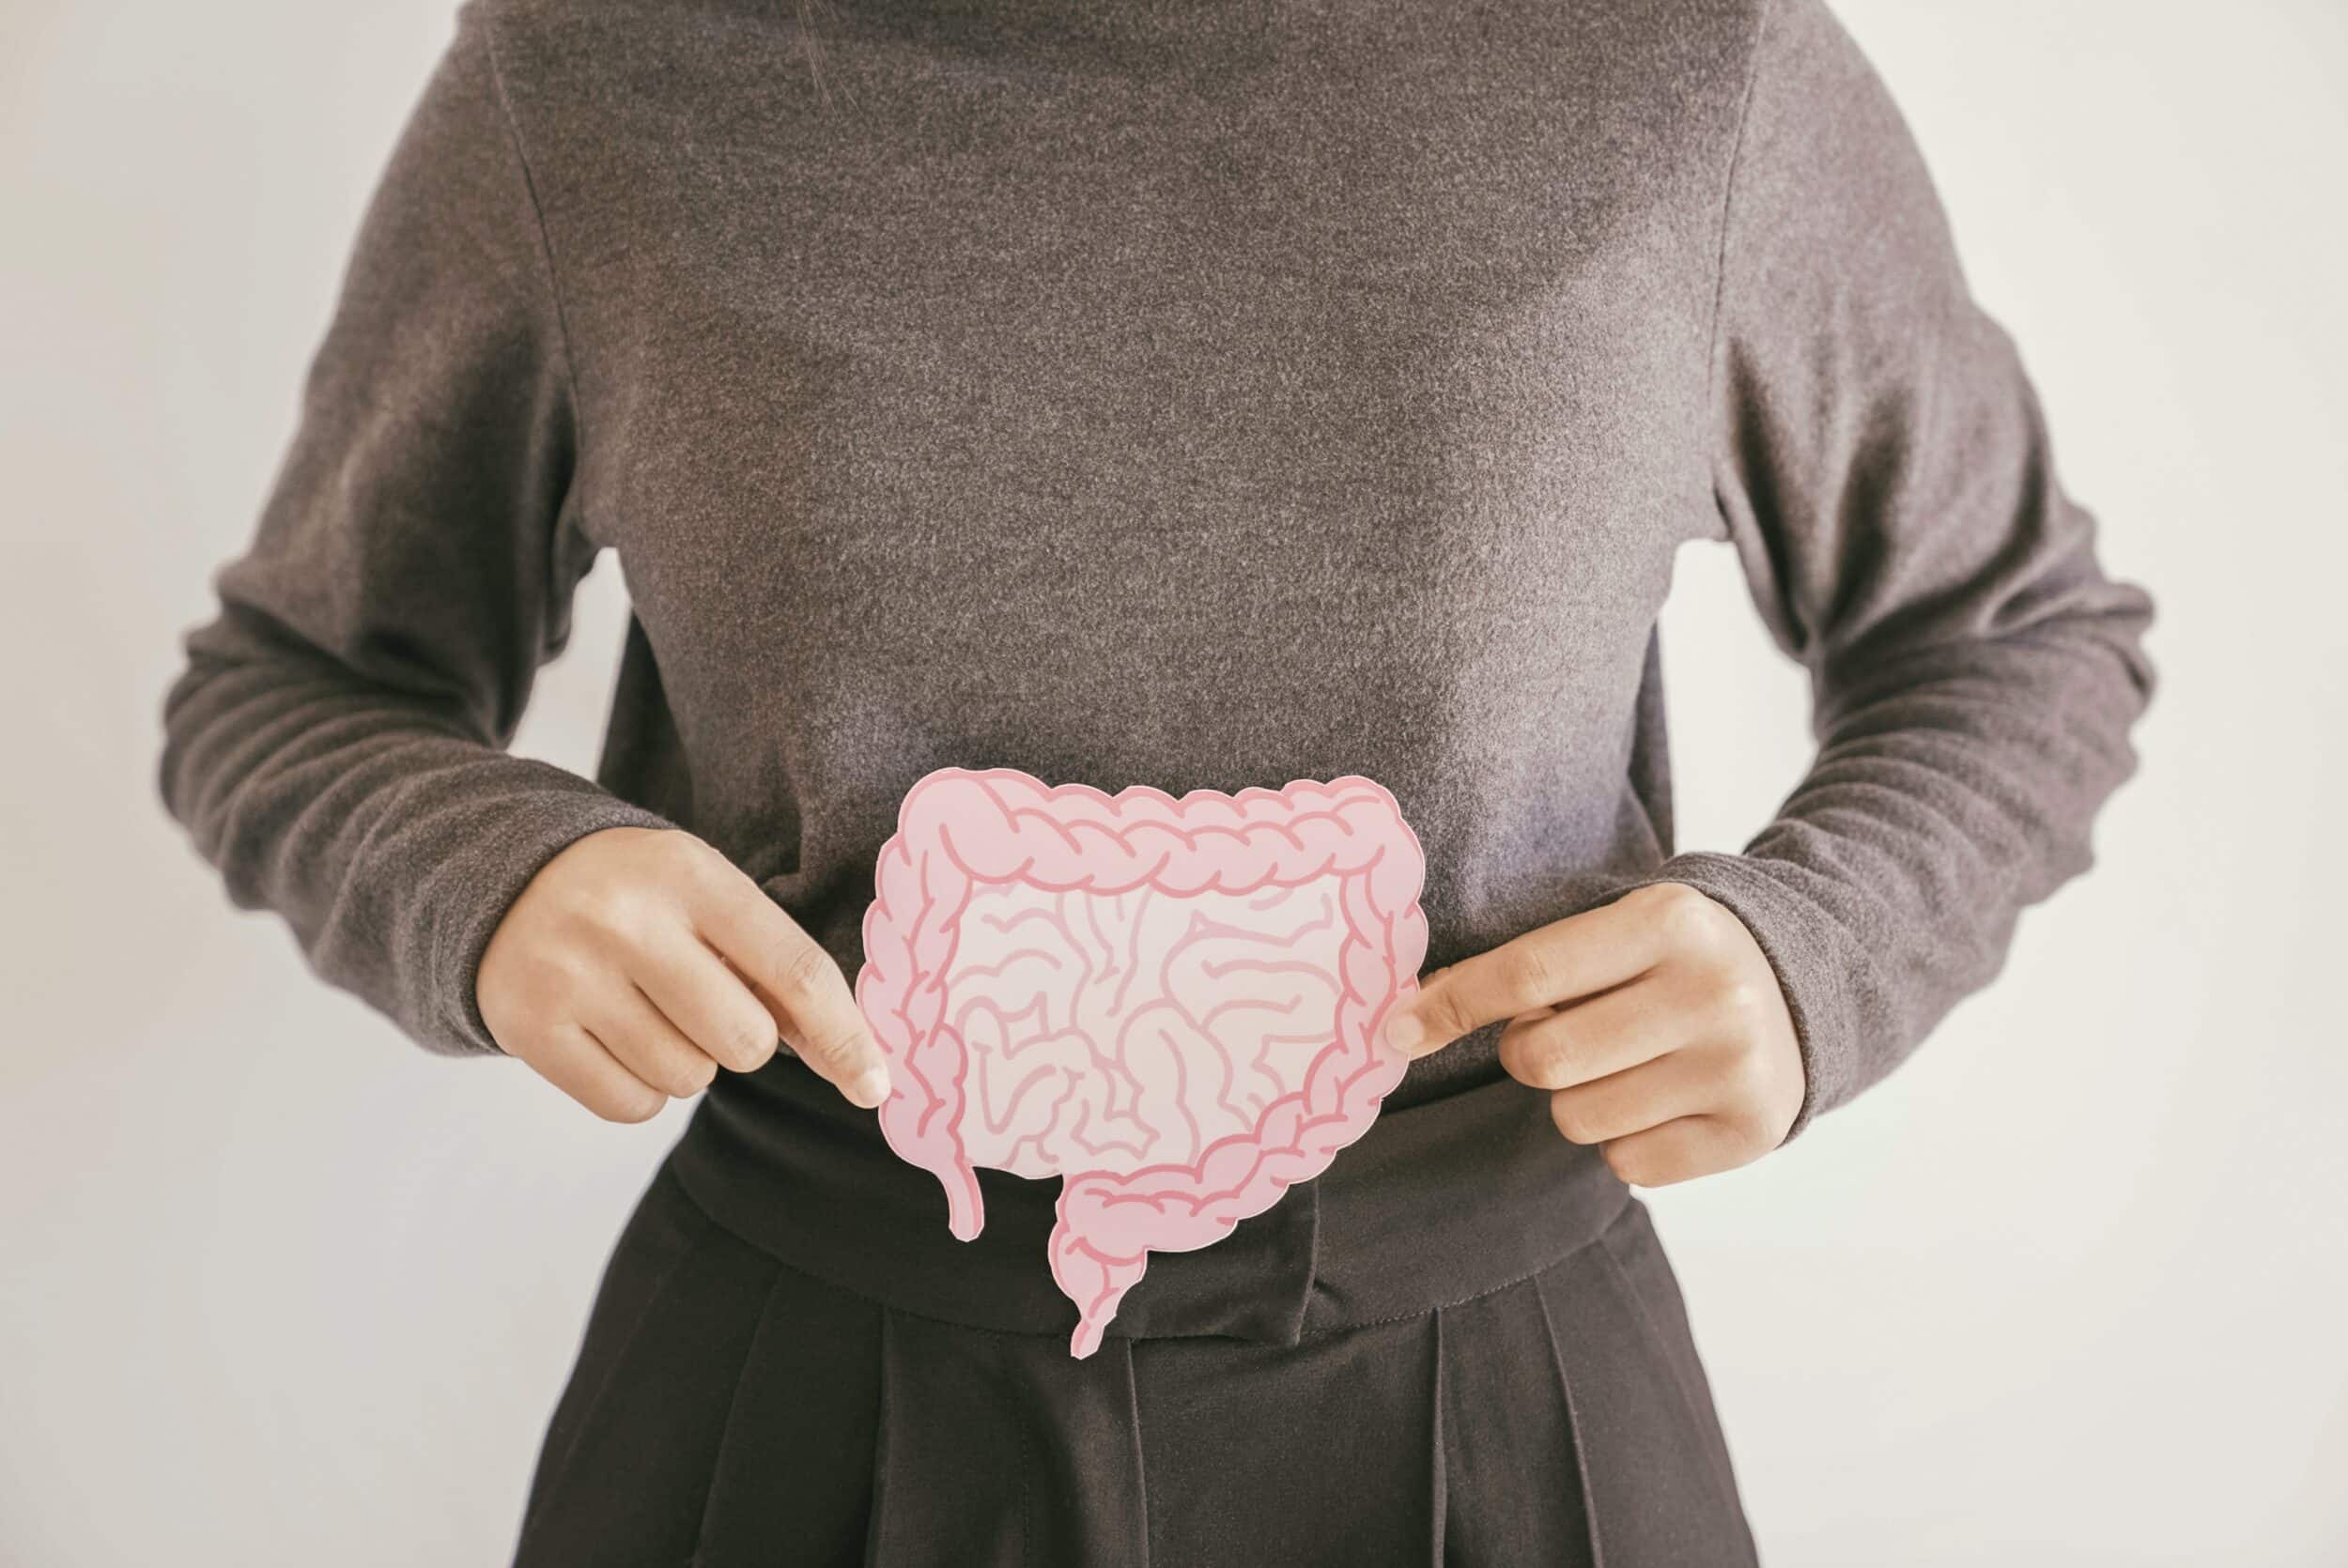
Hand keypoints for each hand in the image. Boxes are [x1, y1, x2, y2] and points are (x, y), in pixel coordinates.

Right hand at [477, 826, 890, 1121]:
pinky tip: (617, 1037)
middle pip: (745, 1041)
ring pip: (689, 1079)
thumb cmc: (637, 897)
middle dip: (745, 1039)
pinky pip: (632, 1106)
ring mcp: (571, 976)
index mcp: (688, 873)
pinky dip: (642, 1088)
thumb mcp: (705, 895)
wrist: (505, 881)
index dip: (845, 1036)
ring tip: (649, 1009)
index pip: (793, 970)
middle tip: (705, 1001)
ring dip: (689, 1062)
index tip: (876, 1085)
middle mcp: (626, 921)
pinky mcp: (529, 1028)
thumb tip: (854, 1063)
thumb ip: (775, 966)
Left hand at [1379, 882, 1803, 1185]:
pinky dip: (1624, 1140)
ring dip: (1577, 1099)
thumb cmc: (1672, 959)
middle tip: (1561, 1034)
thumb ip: (1530, 964)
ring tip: (1625, 1063)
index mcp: (1667, 921)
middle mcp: (1711, 992)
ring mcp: (1737, 1066)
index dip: (1452, 1005)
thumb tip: (1410, 1014)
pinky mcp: (1752, 1131)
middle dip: (1527, 1054)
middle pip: (1543, 1059)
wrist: (1801, 987)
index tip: (1395, 1029)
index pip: (1528, 972)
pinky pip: (1626, 1165)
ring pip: (1577, 1118)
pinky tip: (1662, 1098)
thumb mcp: (1619, 929)